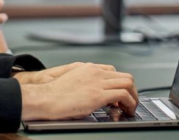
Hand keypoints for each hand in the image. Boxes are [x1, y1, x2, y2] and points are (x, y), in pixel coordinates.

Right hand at [19, 63, 136, 120]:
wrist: (45, 98)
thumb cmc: (54, 94)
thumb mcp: (73, 82)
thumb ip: (87, 84)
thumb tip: (96, 96)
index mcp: (88, 68)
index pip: (113, 71)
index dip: (119, 84)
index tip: (119, 95)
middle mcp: (95, 72)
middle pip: (125, 76)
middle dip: (131, 91)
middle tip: (129, 103)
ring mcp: (98, 82)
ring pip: (128, 84)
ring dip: (133, 97)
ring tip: (130, 109)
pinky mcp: (98, 95)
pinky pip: (123, 95)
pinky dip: (129, 103)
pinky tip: (126, 110)